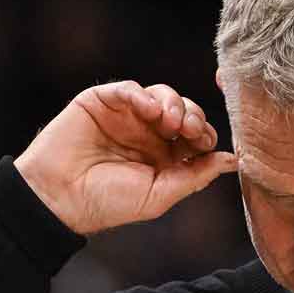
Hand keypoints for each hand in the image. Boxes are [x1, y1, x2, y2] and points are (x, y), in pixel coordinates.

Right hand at [14, 81, 237, 234]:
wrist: (59, 197)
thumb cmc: (107, 203)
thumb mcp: (160, 194)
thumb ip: (196, 176)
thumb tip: (234, 161)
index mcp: (163, 157)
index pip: (196, 135)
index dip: (205, 133)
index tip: (205, 142)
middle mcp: (147, 134)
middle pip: (184, 111)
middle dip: (193, 116)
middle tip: (189, 129)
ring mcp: (125, 116)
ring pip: (162, 95)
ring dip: (173, 104)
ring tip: (169, 122)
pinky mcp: (102, 102)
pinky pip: (129, 89)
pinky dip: (142, 96)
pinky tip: (147, 111)